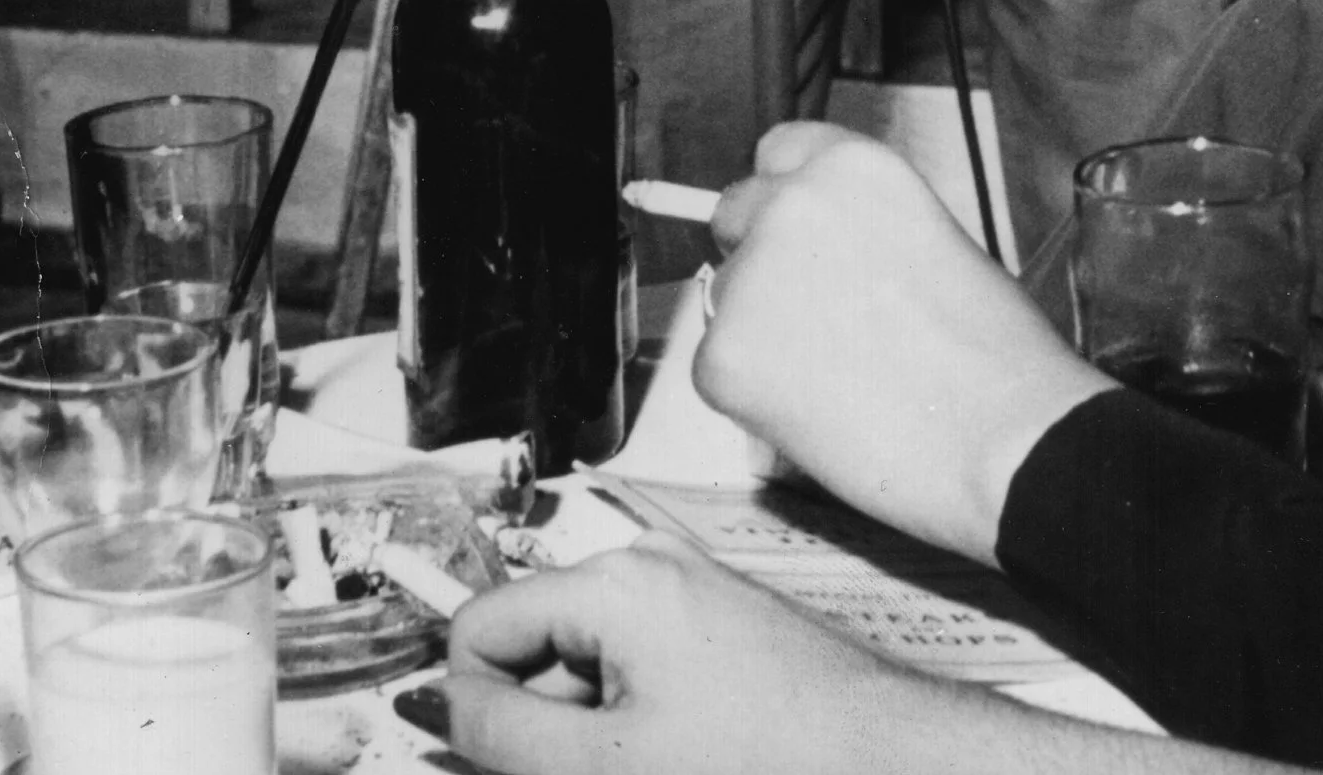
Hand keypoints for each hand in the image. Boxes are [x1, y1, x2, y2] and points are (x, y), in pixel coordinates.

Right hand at [446, 537, 951, 774]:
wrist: (878, 758)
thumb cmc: (766, 757)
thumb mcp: (603, 763)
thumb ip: (502, 734)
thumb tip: (444, 702)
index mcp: (615, 582)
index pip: (481, 628)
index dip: (477, 706)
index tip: (508, 762)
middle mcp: (650, 568)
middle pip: (535, 648)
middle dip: (542, 725)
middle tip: (598, 768)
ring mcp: (688, 594)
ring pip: (586, 671)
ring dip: (591, 733)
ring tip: (652, 761)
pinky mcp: (718, 628)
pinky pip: (637, 673)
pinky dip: (633, 724)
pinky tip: (680, 757)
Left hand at [698, 125, 1104, 561]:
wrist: (998, 437)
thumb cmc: (990, 351)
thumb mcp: (934, 238)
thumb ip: (862, 226)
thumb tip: (821, 253)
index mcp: (853, 166)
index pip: (779, 148)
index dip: (787, 193)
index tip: (798, 231)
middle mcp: (791, 204)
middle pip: (735, 213)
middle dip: (759, 255)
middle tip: (807, 314)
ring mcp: (749, 279)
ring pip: (726, 296)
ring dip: (759, 330)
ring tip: (837, 378)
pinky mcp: (722, 357)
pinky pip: (717, 367)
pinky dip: (752, 394)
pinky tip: (818, 411)